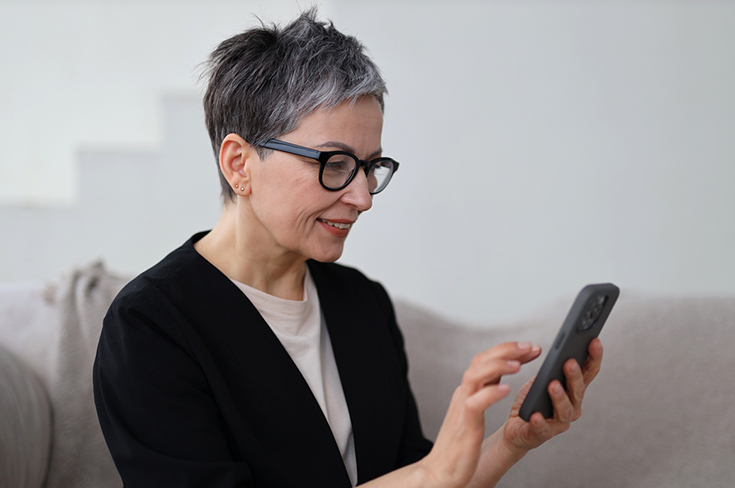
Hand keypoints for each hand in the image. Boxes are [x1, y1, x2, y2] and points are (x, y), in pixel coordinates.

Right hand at [418, 342, 541, 487]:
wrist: (440, 471)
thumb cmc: (460, 445)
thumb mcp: (472, 412)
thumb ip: (484, 394)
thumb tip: (500, 379)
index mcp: (467, 391)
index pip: (485, 360)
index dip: (508, 351)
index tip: (531, 348)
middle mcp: (463, 394)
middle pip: (480, 360)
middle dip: (507, 350)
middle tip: (531, 347)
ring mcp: (462, 408)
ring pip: (475, 375)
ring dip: (498, 366)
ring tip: (519, 364)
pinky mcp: (465, 426)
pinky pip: (476, 403)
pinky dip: (491, 393)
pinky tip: (507, 389)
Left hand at [501, 338, 603, 452]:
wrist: (516, 428)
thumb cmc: (533, 401)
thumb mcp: (541, 380)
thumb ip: (551, 369)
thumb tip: (559, 350)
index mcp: (574, 391)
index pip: (588, 372)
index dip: (594, 357)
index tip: (594, 341)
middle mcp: (573, 407)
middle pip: (578, 390)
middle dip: (575, 376)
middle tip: (569, 361)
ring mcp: (560, 422)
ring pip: (565, 410)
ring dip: (560, 397)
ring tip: (552, 385)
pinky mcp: (543, 434)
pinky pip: (544, 428)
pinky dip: (540, 421)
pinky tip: (535, 415)